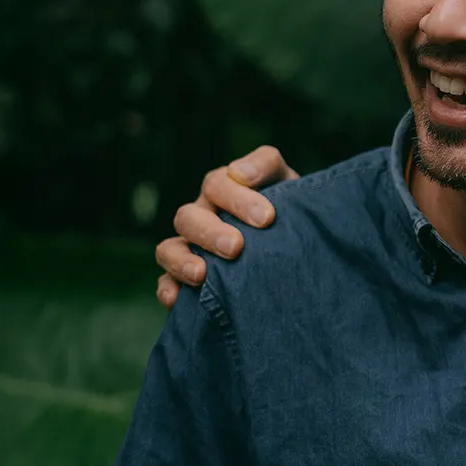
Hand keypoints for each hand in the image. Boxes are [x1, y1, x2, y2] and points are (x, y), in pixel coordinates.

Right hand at [153, 145, 297, 307]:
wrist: (299, 250)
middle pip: (188, 217)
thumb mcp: (288, 185)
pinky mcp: (185, 279)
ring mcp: (191, 248)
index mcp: (224, 191)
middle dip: (210, 232)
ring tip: (201, 274)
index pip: (217, 184)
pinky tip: (177, 299)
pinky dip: (167, 288)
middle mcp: (202, 216)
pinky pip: (166, 282)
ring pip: (168, 248)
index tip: (266, 218)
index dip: (238, 198)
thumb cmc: (290, 213)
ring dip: (181, 260)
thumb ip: (267, 167)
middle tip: (235, 247)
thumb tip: (241, 172)